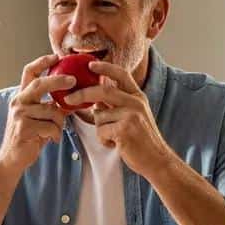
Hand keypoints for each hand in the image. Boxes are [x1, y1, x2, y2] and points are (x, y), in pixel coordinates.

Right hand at [0, 54, 73, 173]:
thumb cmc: (29, 137)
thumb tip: (74, 96)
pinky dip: (56, 134)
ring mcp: (19, 115)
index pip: (29, 73)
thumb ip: (51, 105)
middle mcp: (18, 102)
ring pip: (52, 111)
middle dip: (58, 80)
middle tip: (73, 80)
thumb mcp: (39, 118)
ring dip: (59, 123)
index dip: (42, 62)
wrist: (13, 158)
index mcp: (22, 97)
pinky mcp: (24, 128)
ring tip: (55, 132)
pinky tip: (51, 140)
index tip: (57, 56)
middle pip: (40, 84)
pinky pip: (51, 126)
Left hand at [61, 60, 171, 177]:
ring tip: (115, 138)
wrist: (157, 160)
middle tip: (68, 99)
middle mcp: (136, 102)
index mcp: (138, 97)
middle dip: (82, 94)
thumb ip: (117, 106)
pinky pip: (101, 131)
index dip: (105, 67)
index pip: (121, 74)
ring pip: (99, 116)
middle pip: (103, 91)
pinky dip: (104, 140)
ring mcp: (131, 115)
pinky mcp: (125, 130)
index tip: (90, 64)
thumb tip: (96, 101)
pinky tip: (116, 145)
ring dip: (101, 129)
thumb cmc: (142, 141)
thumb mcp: (134, 116)